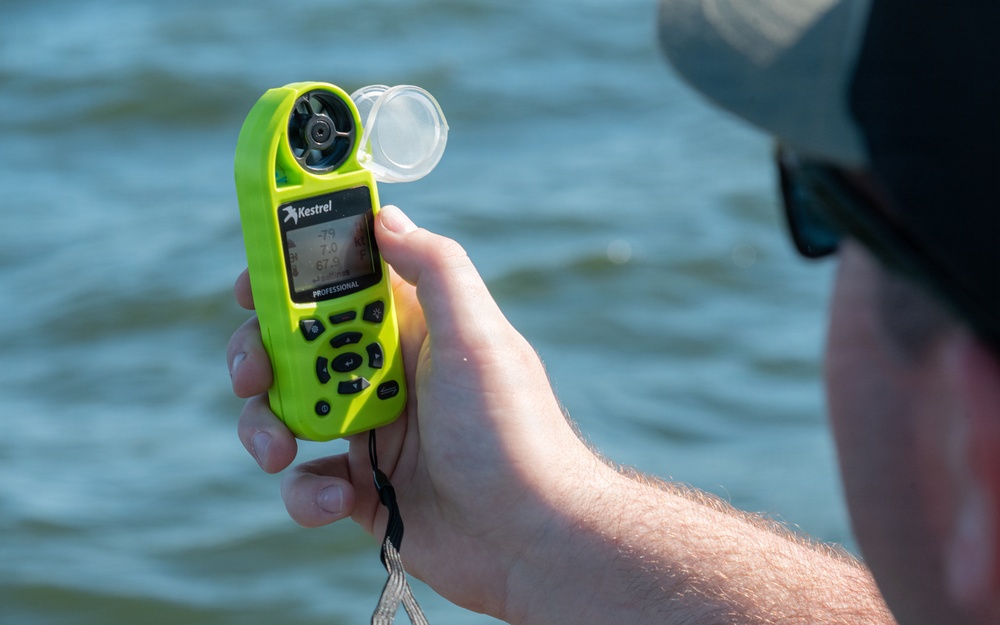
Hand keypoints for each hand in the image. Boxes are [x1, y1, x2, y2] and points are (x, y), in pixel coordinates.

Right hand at [227, 205, 598, 617]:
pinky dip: (305, 494)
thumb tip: (386, 217)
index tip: (253, 286)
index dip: (292, 281)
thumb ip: (435, 269)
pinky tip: (336, 503)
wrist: (531, 538)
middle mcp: (385, 375)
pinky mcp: (362, 492)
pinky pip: (306, 485)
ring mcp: (371, 434)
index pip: (340, 288)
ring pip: (288, 415)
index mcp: (411, 330)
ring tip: (278, 451)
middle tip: (253, 375)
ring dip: (265, 428)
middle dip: (261, 358)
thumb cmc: (511, 431)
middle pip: (296, 350)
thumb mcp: (478, 337)